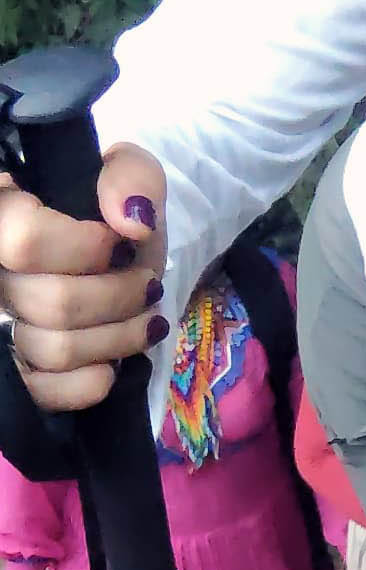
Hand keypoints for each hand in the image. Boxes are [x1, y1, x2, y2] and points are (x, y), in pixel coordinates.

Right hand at [0, 141, 167, 413]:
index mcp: (7, 213)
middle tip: (148, 286)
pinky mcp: (22, 369)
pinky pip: (42, 392)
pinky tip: (113, 365)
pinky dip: (91, 383)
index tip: (121, 245)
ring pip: (52, 348)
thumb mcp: (133, 179)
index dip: (84, 249)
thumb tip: (132, 222)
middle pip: (48, 302)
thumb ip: (131, 177)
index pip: (23, 240)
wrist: (126, 264)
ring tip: (145, 319)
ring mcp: (5, 322)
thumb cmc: (117, 220)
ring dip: (118, 338)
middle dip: (116, 298)